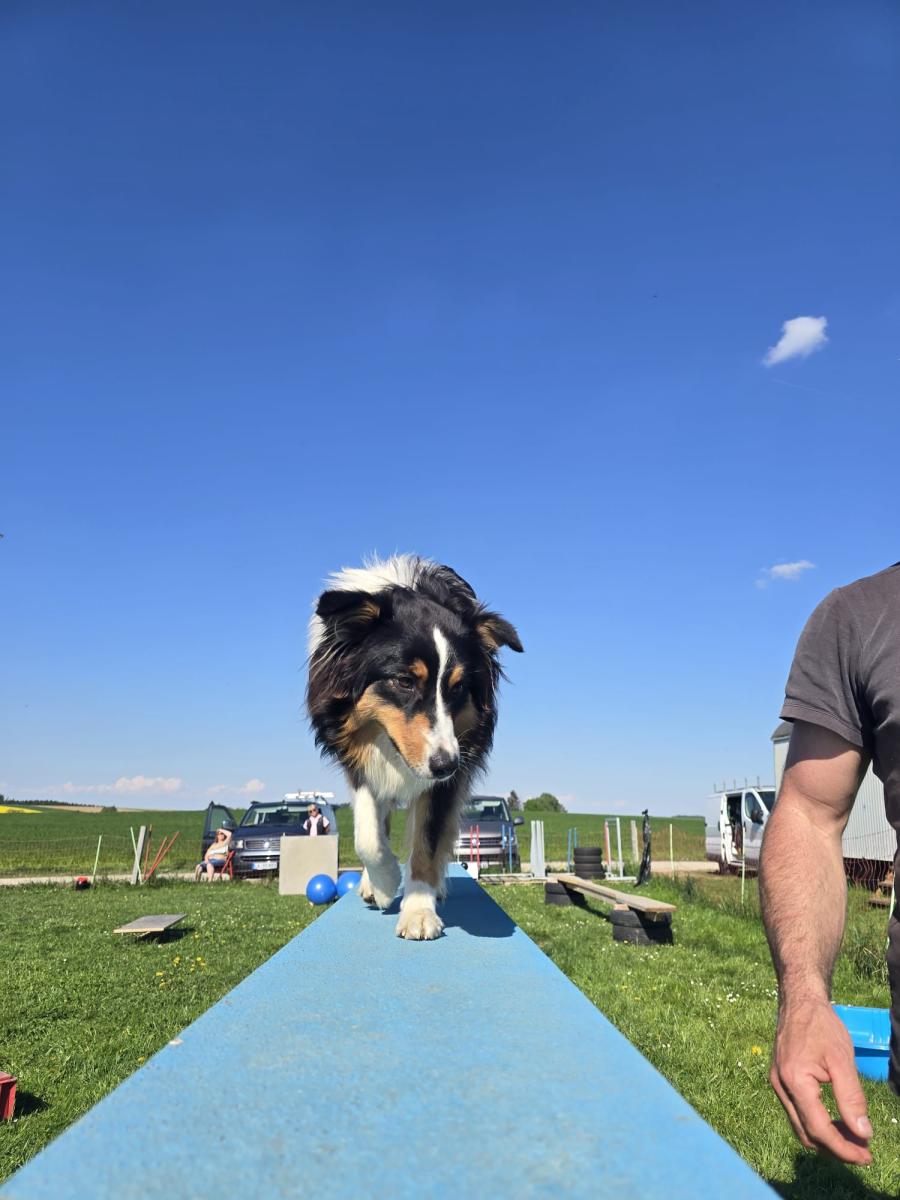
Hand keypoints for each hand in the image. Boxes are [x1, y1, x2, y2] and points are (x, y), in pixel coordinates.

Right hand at [770, 998, 872, 1163]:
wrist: (799, 1001)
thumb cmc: (822, 1025)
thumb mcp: (842, 1059)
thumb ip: (851, 1097)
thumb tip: (863, 1133)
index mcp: (794, 1081)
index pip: (818, 1129)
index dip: (843, 1148)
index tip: (866, 1156)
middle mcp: (780, 1086)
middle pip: (807, 1133)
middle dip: (836, 1148)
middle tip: (864, 1153)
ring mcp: (777, 1083)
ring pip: (800, 1126)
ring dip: (827, 1139)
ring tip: (854, 1140)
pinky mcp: (780, 1080)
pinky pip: (797, 1113)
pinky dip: (817, 1124)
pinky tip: (836, 1123)